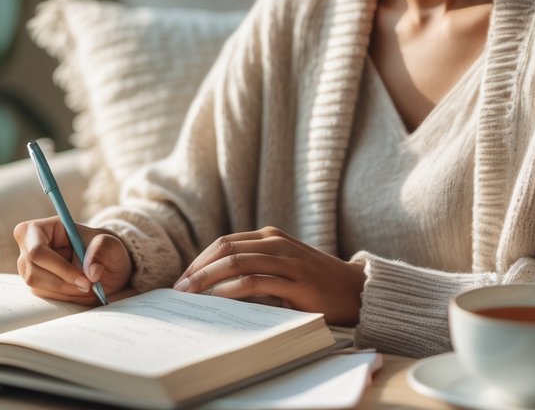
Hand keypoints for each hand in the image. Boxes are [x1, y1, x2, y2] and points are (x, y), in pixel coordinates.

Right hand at [13, 216, 132, 303]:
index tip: (86, 279)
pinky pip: (45, 296)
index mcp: (40, 228)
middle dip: (64, 283)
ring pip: (38, 286)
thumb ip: (103, 249)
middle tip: (90, 285)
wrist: (104, 264)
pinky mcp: (34, 283)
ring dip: (67, 291)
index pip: (37, 251)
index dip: (59, 268)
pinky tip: (79, 287)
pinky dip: (66, 296)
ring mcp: (28, 267)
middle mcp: (28, 247)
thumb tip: (92, 271)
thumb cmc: (103, 249)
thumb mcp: (110, 244)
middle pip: (33, 273)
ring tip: (87, 284)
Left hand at [173, 226, 365, 325]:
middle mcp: (276, 243)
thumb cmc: (313, 283)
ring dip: (208, 277)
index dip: (200, 260)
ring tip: (190, 293)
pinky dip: (232, 287)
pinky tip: (218, 296)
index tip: (183, 279)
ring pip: (236, 261)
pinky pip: (256, 280)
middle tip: (179, 288)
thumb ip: (253, 269)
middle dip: (197, 268)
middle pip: (225, 248)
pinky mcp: (296, 281)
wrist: (354, 290)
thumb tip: (211, 287)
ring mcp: (287, 260)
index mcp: (269, 237)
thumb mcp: (281, 267)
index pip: (224, 243)